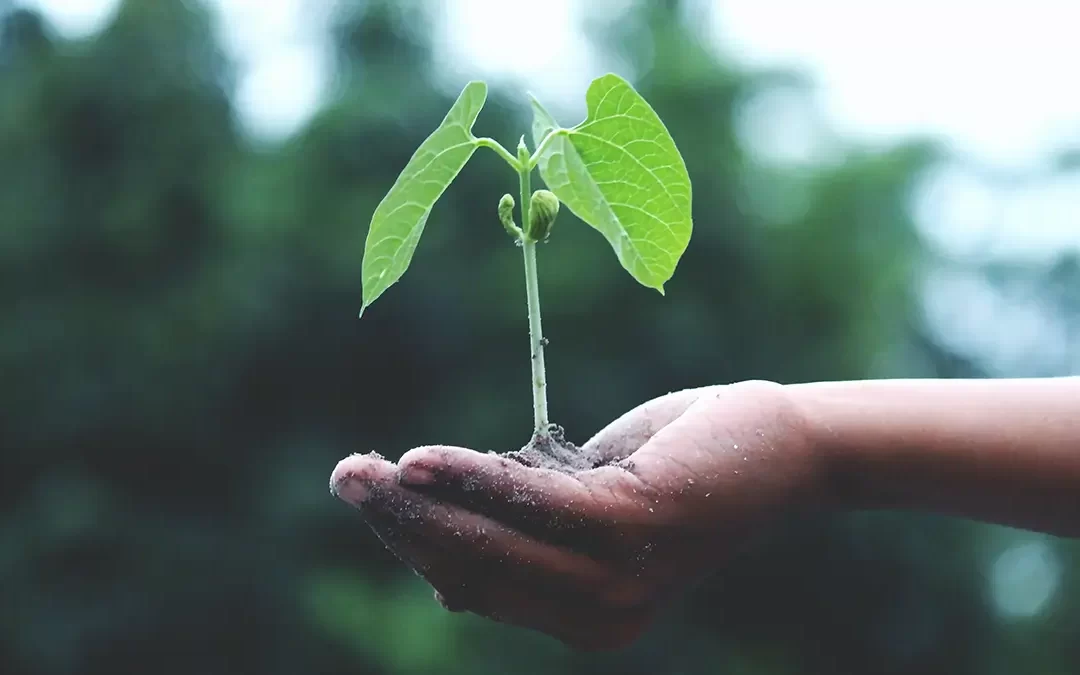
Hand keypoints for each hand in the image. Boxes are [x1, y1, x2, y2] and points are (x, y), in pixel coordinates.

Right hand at [330, 380, 821, 650]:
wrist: (780, 448)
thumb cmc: (678, 468)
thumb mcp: (588, 508)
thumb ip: (526, 538)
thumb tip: (442, 578)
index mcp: (584, 618)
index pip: (476, 585)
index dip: (415, 544)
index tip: (372, 496)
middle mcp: (598, 618)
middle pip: (471, 569)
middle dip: (399, 525)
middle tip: (344, 478)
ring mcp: (616, 579)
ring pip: (489, 542)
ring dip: (417, 504)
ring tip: (360, 471)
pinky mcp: (632, 527)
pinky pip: (530, 504)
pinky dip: (471, 480)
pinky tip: (420, 461)